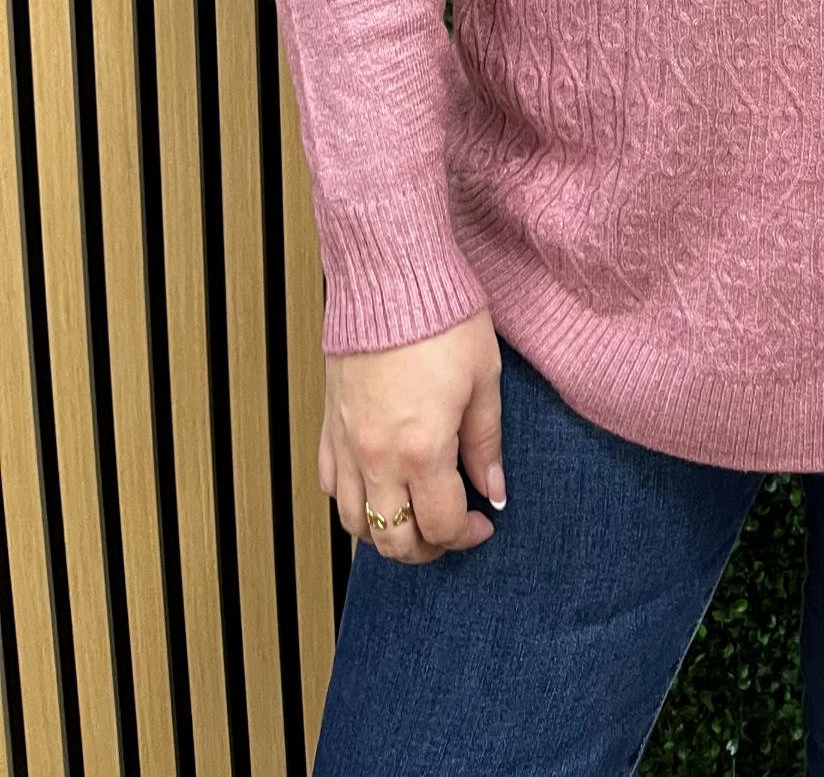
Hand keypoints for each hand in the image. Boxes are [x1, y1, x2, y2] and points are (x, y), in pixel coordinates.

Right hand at [318, 307, 506, 563]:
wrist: (390, 277)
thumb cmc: (442, 319)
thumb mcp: (484, 380)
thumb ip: (486, 445)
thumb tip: (494, 491)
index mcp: (422, 450)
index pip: (441, 525)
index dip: (468, 535)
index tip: (485, 521)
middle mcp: (377, 458)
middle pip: (394, 541)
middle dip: (427, 548)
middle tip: (452, 528)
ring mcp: (346, 444)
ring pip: (354, 524)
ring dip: (386, 533)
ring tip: (416, 516)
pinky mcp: (328, 426)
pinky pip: (330, 487)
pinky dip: (353, 502)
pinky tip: (378, 488)